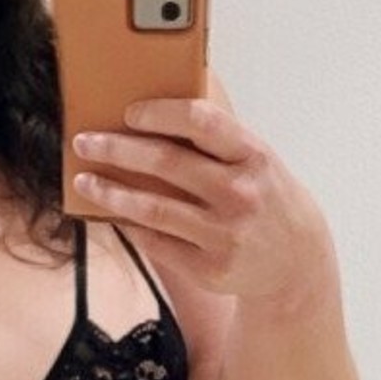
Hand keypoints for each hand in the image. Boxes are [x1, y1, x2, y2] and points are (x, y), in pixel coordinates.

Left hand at [71, 95, 333, 305]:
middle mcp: (240, 194)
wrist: (296, 262)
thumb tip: (153, 111)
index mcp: (253, 156)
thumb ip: (216, 140)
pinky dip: (130, 226)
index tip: (128, 112)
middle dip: (117, 150)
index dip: (160, 113)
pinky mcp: (210, 268)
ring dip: (111, 193)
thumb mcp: (255, 160)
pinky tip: (112, 214)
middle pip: (167, 164)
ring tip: (84, 181)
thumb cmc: (264, 197)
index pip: (202, 122)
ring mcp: (225, 234)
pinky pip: (157, 243)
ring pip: (153, 209)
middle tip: (84, 142)